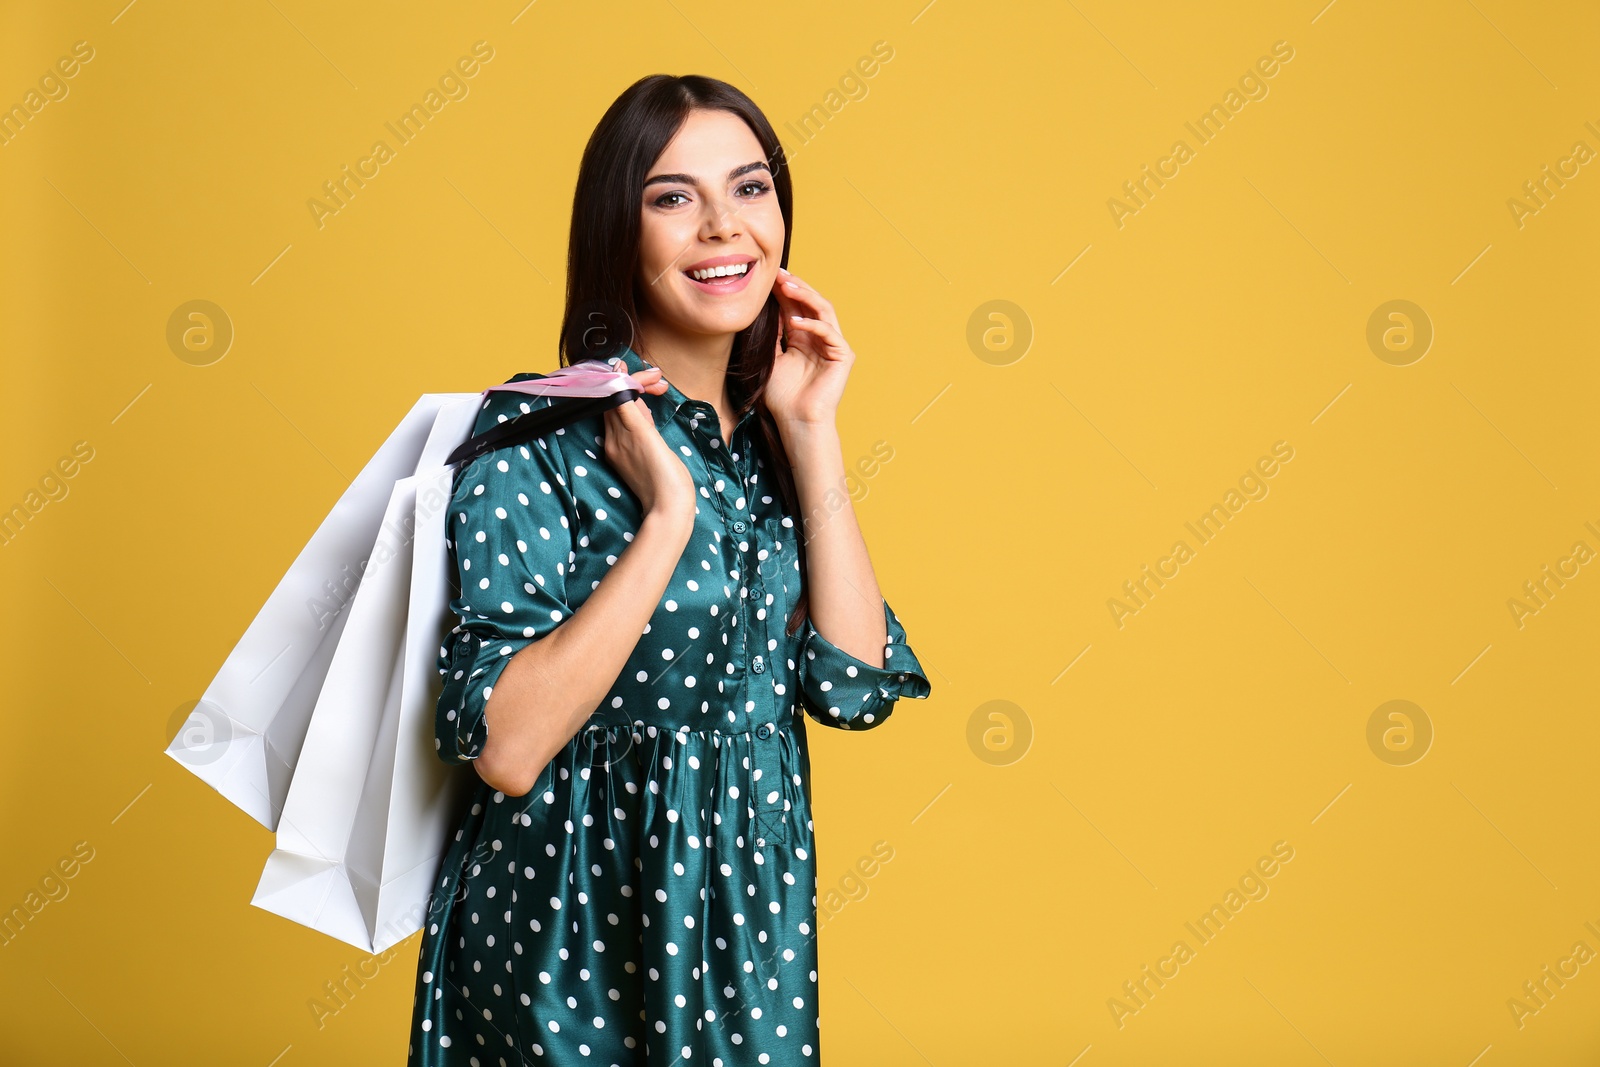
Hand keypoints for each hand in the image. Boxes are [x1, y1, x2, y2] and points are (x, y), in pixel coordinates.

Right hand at [601, 361, 693, 517]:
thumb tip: (644, 410)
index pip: (612, 411)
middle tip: (655, 378)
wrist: (669, 508)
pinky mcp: (637, 432)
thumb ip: (646, 432)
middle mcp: (613, 441)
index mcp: (615, 448)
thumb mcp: (654, 455)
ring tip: (656, 378)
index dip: (624, 394)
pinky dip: (627, 384)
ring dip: (634, 380)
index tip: (646, 388)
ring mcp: (621, 437)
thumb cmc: (666, 487)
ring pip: (615, 396)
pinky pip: (622, 400)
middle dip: (629, 382)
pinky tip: (638, 375)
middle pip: (611, 400)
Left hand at [765, 267, 852, 432]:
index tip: (768, 277)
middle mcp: (820, 338)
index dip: (784, 291)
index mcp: (804, 338)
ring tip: (787, 286)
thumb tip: (766, 306)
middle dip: (796, 287)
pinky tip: (794, 321)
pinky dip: (812, 324)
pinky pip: (829, 332)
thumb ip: (773, 333)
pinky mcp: (843, 356)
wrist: (796, 421)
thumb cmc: (782, 397)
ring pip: (824, 310)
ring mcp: (833, 346)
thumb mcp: (771, 357)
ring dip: (805, 296)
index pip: (796, 307)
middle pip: (811, 303)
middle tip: (779, 274)